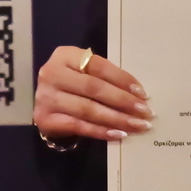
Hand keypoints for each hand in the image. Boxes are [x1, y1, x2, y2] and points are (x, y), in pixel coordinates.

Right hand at [34, 46, 149, 141]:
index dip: (122, 79)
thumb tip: (138, 95)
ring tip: (136, 125)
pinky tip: (118, 134)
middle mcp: (52, 74)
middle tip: (144, 112)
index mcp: (65, 55)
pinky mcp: (45, 119)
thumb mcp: (84, 73)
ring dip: (116, 118)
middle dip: (123, 101)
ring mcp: (46, 97)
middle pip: (94, 88)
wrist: (47, 104)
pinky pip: (79, 126)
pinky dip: (101, 131)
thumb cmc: (72, 86)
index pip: (98, 66)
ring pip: (88, 109)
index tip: (142, 93)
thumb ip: (104, 78)